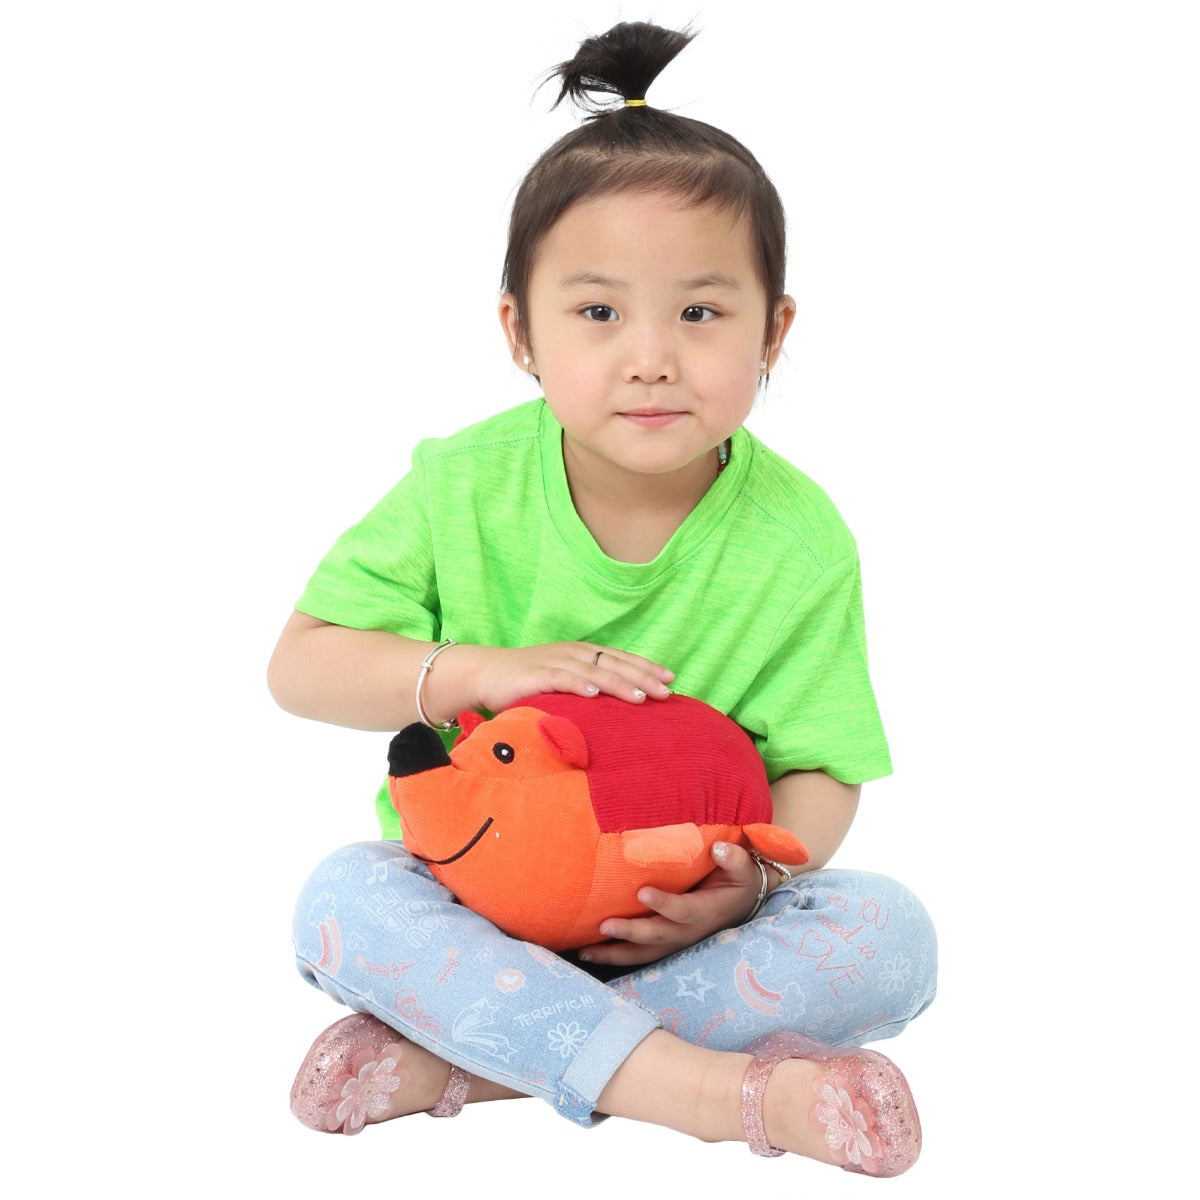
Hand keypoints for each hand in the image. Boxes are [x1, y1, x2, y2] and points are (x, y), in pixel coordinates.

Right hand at [470, 642, 674, 713]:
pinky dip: (578, 684)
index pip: (622, 658)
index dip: (646, 667)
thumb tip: (619, 708)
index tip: (671, 679)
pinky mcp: (536, 674)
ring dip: (618, 683)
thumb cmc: (529, 681)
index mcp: (583, 654)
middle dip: (643, 678)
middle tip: (666, 692)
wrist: (486, 673)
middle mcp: (574, 654)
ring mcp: (556, 662)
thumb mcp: (564, 681)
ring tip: (640, 697)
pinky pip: (561, 679)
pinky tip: (593, 693)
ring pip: (594, 672)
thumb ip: (587, 688)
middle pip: (615, 664)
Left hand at [576, 842, 762, 967]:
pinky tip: (589, 952)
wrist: (744, 903)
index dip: (664, 904)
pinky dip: (615, 956)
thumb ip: (733, 859)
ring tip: (585, 950)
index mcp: (705, 912)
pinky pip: (639, 954)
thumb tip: (719, 848)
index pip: (682, 910)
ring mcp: (676, 942)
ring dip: (614, 953)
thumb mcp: (744, 869)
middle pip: (657, 936)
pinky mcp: (665, 944)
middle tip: (604, 924)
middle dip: (630, 932)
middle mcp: (689, 932)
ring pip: (643, 953)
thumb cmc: (739, 880)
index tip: (641, 891)